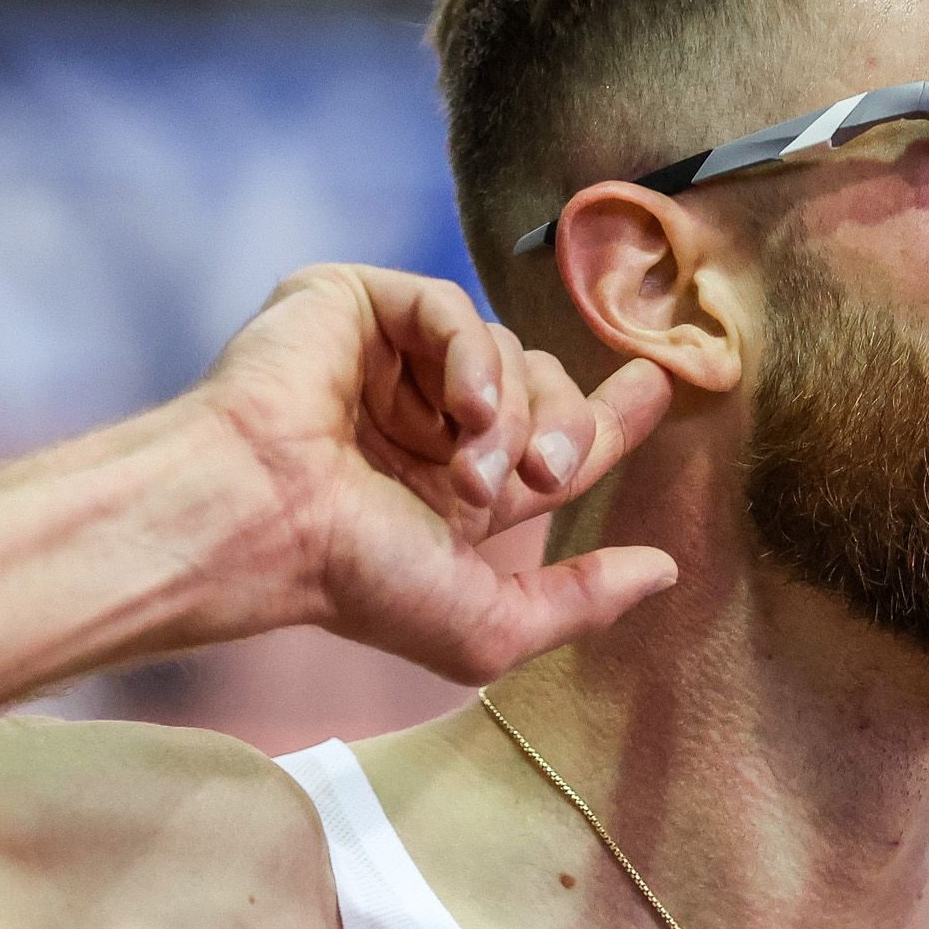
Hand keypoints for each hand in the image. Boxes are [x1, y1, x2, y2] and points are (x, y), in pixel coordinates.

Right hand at [190, 263, 677, 680]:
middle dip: (565, 433)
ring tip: (468, 472)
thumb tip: (664, 570)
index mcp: (453, 485)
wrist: (263, 522)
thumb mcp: (488, 624)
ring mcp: (389, 359)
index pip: (551, 436)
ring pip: (506, 351)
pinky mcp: (355, 305)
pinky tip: (460, 409)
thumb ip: (580, 603)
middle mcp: (424, 419)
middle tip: (543, 478)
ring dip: (508, 416)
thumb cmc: (353, 581)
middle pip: (546, 389)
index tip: (660, 386)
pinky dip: (470, 357)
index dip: (610, 415)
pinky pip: (450, 307)